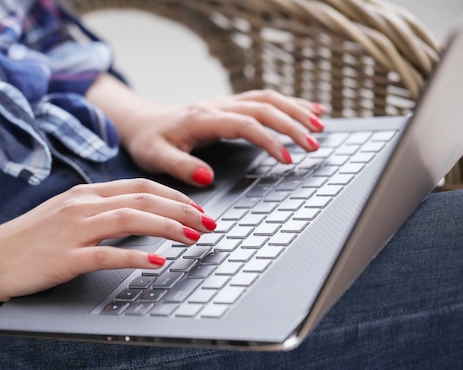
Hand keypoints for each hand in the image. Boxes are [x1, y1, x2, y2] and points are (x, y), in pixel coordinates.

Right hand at [0, 178, 215, 298]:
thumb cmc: (27, 240)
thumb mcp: (65, 216)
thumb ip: (98, 212)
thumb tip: (136, 216)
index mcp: (84, 193)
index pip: (140, 186)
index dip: (174, 195)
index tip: (198, 208)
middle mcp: (81, 205)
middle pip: (143, 199)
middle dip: (182, 210)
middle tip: (209, 224)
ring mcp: (73, 229)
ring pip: (130, 219)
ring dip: (168, 228)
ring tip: (193, 238)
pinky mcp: (65, 257)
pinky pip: (107, 254)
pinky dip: (135, 256)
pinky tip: (157, 262)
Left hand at [120, 90, 325, 186]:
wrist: (142, 123)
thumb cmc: (149, 141)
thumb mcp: (156, 157)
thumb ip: (181, 167)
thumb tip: (208, 177)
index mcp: (203, 118)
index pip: (245, 124)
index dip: (269, 140)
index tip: (287, 159)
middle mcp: (217, 106)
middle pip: (264, 108)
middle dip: (292, 124)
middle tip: (313, 145)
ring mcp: (225, 103)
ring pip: (268, 99)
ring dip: (295, 110)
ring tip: (320, 126)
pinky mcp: (229, 105)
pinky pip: (264, 99)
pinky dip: (289, 103)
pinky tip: (310, 109)